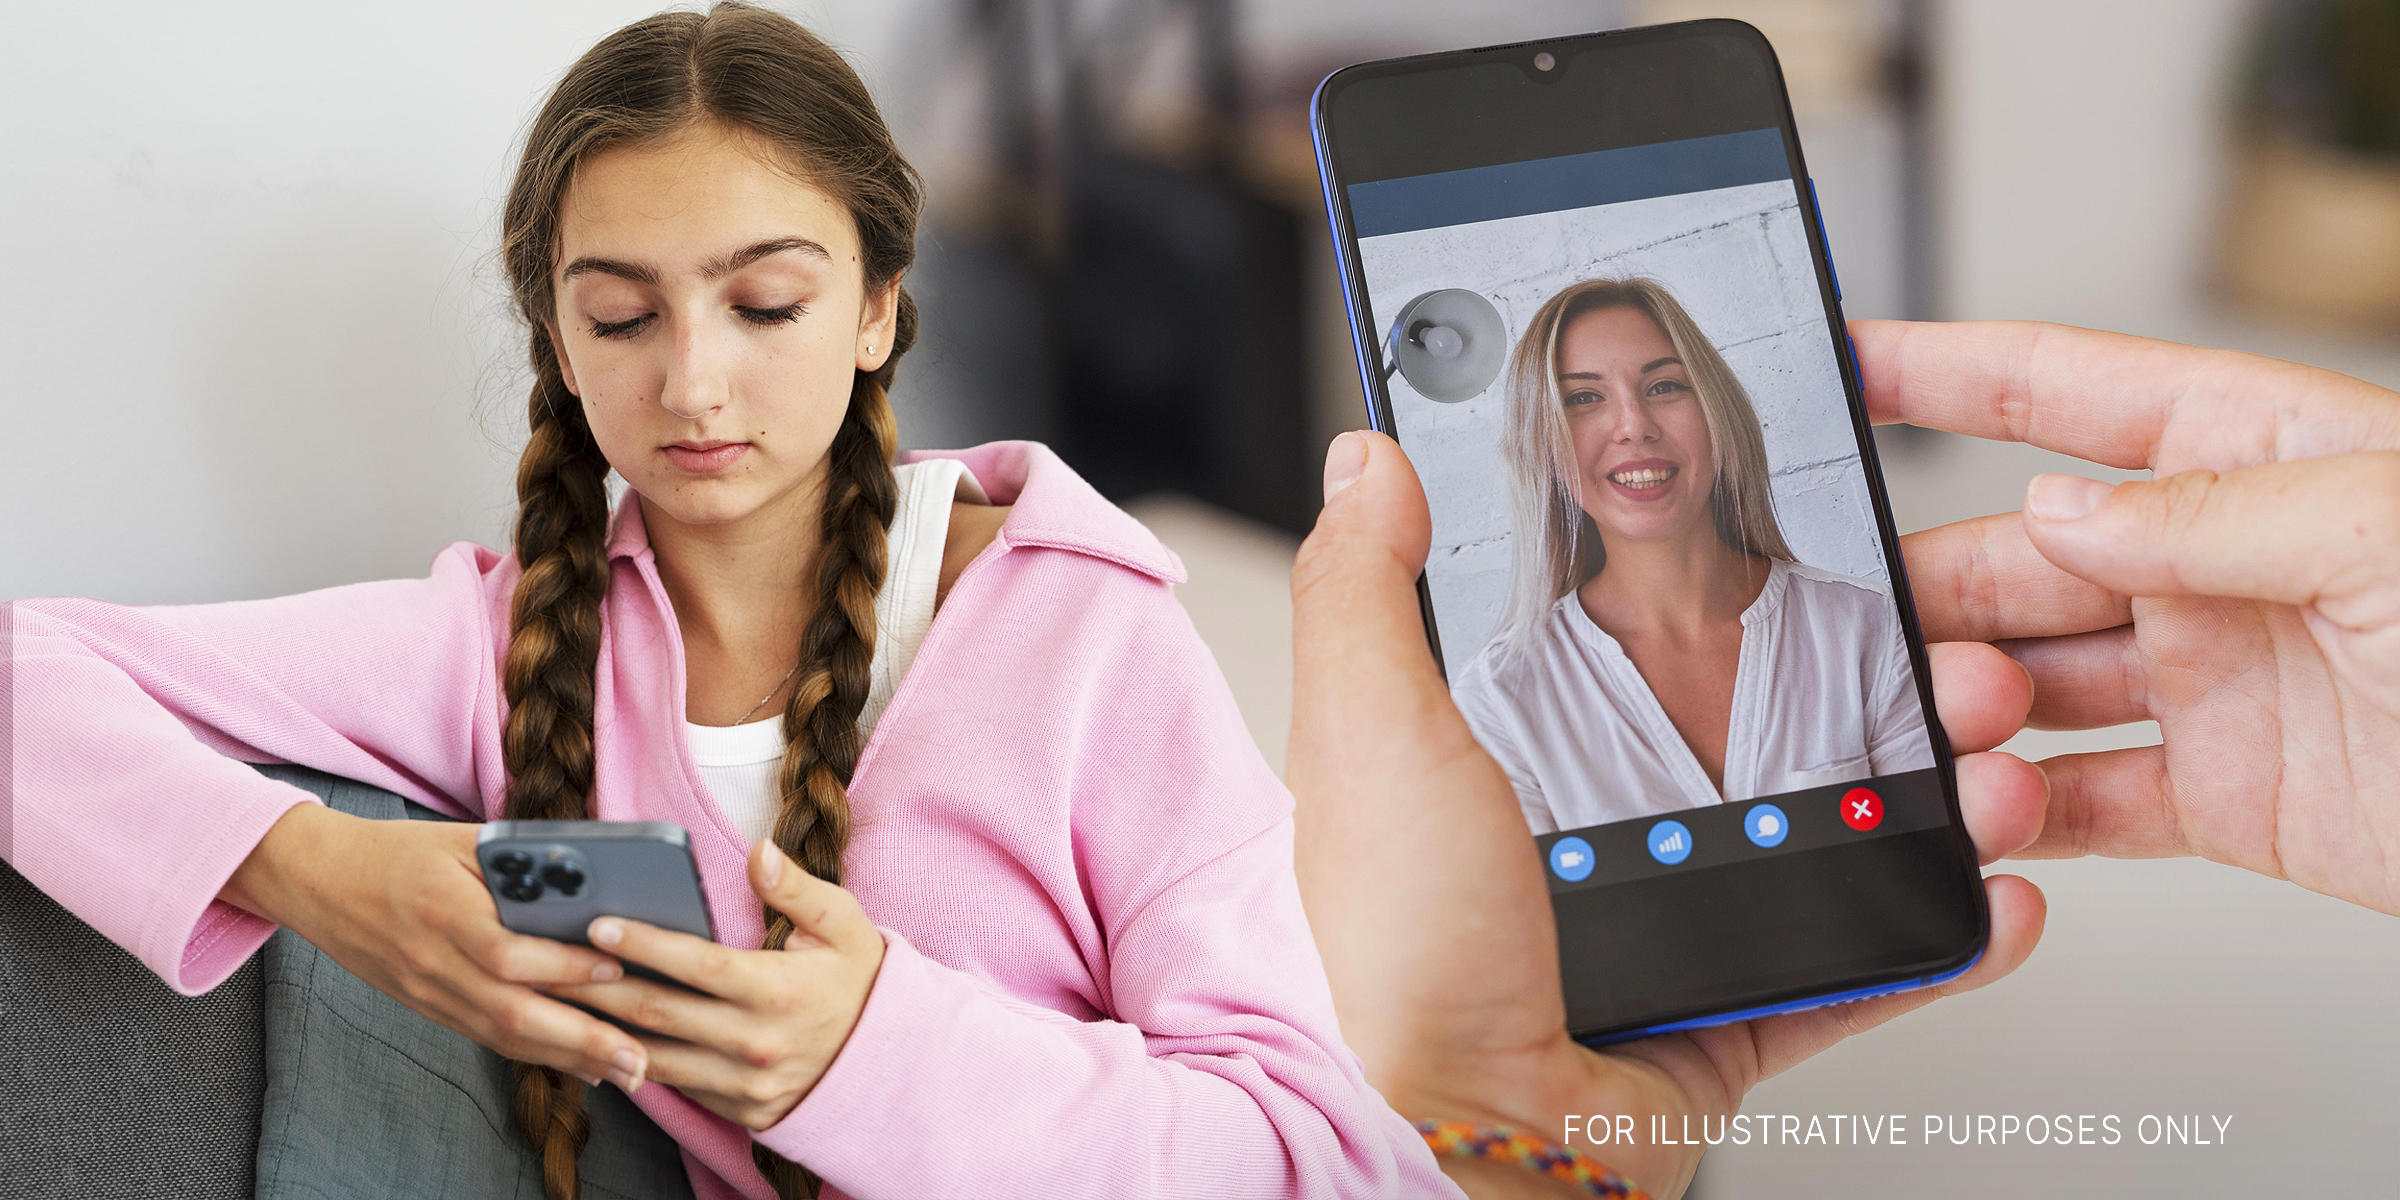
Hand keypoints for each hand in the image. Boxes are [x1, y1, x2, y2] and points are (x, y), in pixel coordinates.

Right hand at [218, 803, 648, 1086]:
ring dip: (568, 1058)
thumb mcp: (460, 839)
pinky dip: (537, 1053)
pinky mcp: (427, 1007)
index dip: (562, 966)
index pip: (506, 951)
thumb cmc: (399, 852)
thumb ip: (522, 859)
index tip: (616, 969)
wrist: (319, 881)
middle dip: (579, 1038)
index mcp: (441, 908)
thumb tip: (597, 876)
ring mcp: (426, 991)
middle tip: (637, 1055)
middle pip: (510, 1010)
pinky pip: (487, 1037)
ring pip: (502, 1035)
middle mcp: (431, 959)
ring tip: (625, 1071)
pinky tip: (581, 1064)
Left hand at [549, 839, 883, 1128]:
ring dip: (600, 1028)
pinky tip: (598, 1037)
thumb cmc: (858, 981)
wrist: (889, 1062)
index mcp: (779, 991)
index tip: (598, 924)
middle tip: (547, 963)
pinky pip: (673, 1085)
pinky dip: (632, 1060)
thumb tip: (758, 851)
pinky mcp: (739, 1110)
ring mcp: (745, 1084)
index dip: (645, 944)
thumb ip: (797, 888)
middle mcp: (756, 1043)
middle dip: (597, 986)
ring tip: (556, 1002)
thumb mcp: (843, 925)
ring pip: (653, 1055)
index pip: (697, 965)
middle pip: (658, 1012)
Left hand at [1288, 432, 2047, 1198]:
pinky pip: (1854, 968)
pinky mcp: (1726, 1012)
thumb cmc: (1389, 945)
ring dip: (1932, 795)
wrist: (1448, 1133)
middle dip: (1876, 683)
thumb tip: (1369, 457)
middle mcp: (1591, 832)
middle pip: (1761, 731)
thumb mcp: (1368, 727)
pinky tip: (1997, 894)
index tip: (1813, 540)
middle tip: (1949, 647)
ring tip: (1993, 756)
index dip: (1726, 593)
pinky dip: (1934, 940)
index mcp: (1506, 754)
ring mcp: (1668, 923)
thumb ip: (1367, 587)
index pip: (1632, 641)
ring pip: (1828, 836)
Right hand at [1859, 320, 2399, 912]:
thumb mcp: (2387, 531)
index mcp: (2261, 459)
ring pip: (2034, 684)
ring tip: (1965, 736)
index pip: (2073, 394)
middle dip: (1939, 589)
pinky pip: (2090, 800)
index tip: (1851, 364)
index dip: (1951, 371)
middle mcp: (2221, 568)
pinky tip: (1993, 815)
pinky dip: (2024, 817)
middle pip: (2021, 558)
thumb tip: (2057, 507)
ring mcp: (2217, 683)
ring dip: (1973, 711)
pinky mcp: (2227, 798)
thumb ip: (2210, 511)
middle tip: (1878, 629)